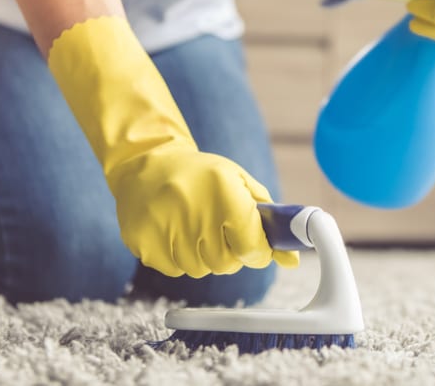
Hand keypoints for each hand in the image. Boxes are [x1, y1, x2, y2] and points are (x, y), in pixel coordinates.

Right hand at [108, 147, 298, 277]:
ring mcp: (164, 226)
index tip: (254, 247)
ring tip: (193, 225)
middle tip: (218, 229)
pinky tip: (172, 230)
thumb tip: (292, 261)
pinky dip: (178, 257)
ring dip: (202, 255)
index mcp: (223, 191)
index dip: (257, 252)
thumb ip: (268, 222)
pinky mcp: (142, 241)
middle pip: (225, 264)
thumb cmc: (201, 175)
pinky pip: (174, 270)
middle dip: (228, 253)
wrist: (146, 164)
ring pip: (199, 270)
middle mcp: (193, 208)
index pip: (251, 246)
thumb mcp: (239, 183)